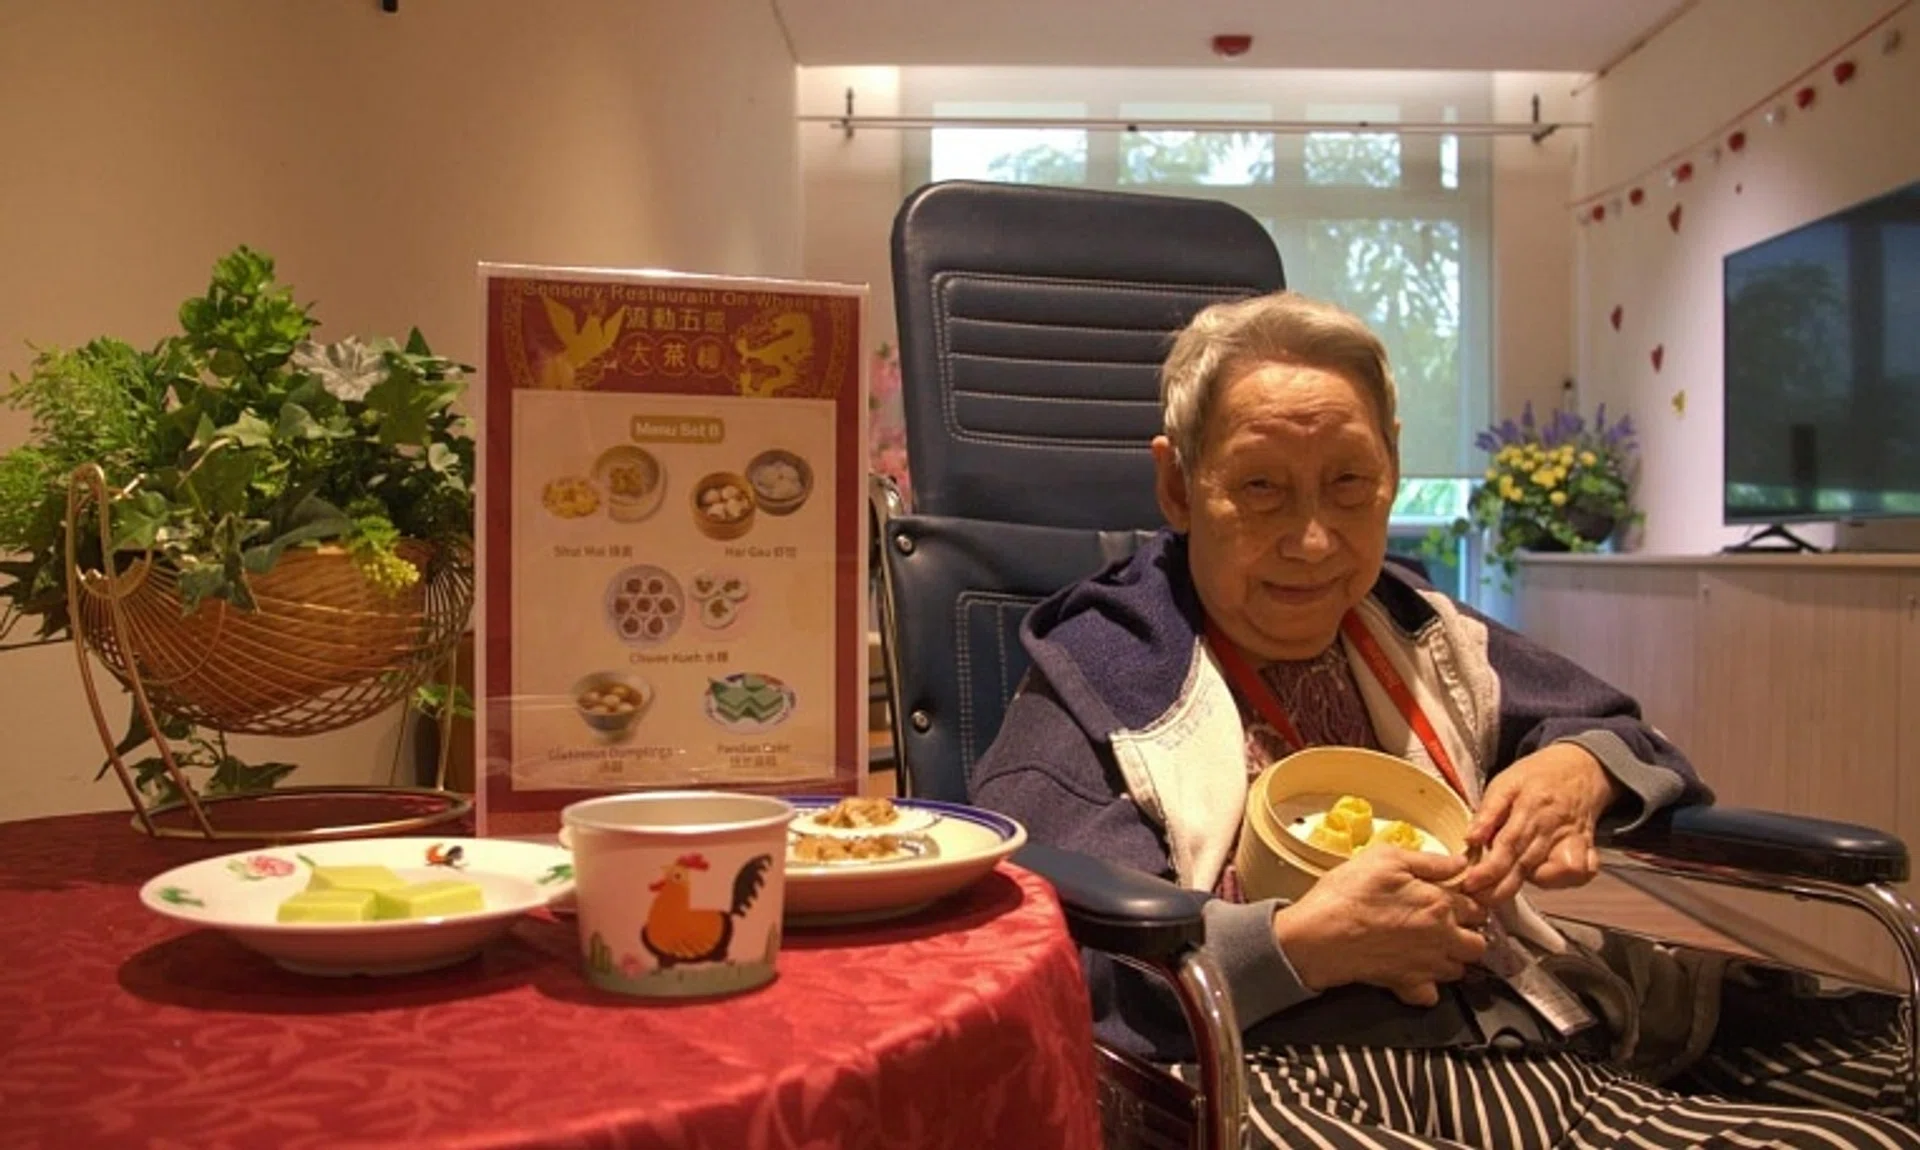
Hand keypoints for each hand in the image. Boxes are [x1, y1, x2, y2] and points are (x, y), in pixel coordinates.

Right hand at [1272, 846, 1487, 1006]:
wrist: (1318, 935)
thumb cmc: (1348, 894)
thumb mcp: (1386, 858)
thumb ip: (1429, 861)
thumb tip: (1460, 862)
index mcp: (1440, 903)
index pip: (1476, 905)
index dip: (1469, 900)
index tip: (1457, 897)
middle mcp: (1441, 938)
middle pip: (1478, 943)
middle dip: (1469, 933)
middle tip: (1448, 923)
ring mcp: (1426, 966)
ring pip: (1460, 970)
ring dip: (1452, 959)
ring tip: (1432, 946)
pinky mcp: (1407, 986)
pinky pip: (1432, 996)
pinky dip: (1428, 987)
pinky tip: (1416, 971)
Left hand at [1461, 743, 1619, 904]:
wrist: (1580, 767)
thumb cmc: (1537, 776)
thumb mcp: (1506, 781)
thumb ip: (1488, 810)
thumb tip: (1470, 838)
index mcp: (1531, 806)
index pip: (1507, 844)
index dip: (1488, 869)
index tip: (1470, 883)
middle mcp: (1552, 827)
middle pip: (1525, 864)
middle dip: (1500, 888)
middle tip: (1477, 900)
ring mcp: (1572, 839)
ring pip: (1553, 873)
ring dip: (1525, 886)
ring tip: (1501, 889)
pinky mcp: (1586, 848)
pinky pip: (1580, 873)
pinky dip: (1563, 881)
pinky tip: (1541, 878)